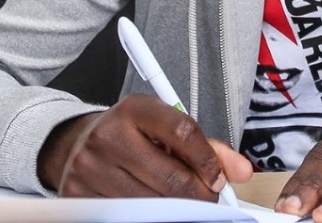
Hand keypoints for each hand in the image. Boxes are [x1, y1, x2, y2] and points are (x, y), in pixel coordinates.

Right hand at [37, 94, 252, 197]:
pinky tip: (153, 207)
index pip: (183, 132)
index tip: (219, 178)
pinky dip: (148, 217)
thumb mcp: (166, 129)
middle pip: (171, 178)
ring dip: (176, 210)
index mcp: (135, 109)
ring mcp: (90, 167)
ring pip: (152, 204)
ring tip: (181, 202)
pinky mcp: (79, 195)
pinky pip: (128, 216)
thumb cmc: (132, 136)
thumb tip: (242, 170)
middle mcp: (108, 135)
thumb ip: (208, 147)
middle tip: (207, 198)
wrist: (79, 143)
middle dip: (199, 195)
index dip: (208, 160)